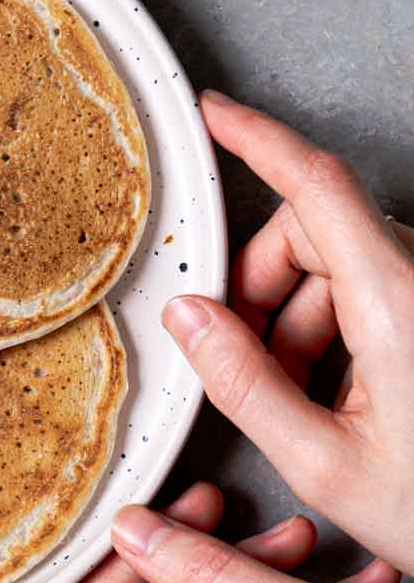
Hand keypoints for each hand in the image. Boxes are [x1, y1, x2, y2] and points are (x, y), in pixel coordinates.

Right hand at [164, 91, 413, 573]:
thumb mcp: (325, 468)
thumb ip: (245, 387)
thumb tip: (189, 318)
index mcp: (398, 305)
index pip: (318, 186)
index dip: (259, 139)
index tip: (214, 114)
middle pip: (316, 229)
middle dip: (264, 280)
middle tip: (244, 355)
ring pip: (342, 261)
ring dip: (299, 312)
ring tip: (295, 396)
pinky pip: (376, 288)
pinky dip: (337, 325)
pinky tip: (336, 396)